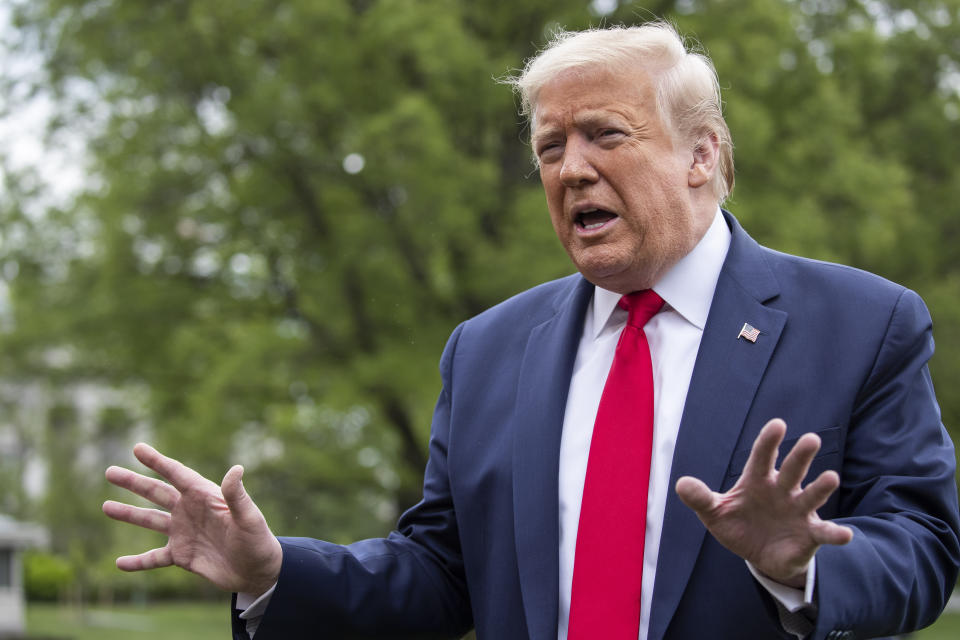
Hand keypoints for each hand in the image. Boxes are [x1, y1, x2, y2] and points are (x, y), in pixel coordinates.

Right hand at [102, 443, 282, 595]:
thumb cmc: (258, 541)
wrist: (258, 572)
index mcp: (205, 496)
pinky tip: (119, 563)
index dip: (157, 461)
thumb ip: (236, 496)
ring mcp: (184, 533)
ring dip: (128, 513)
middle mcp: (190, 511)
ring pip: (150, 521)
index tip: (137, 448)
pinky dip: (137, 562)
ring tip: (106, 506)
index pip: (177, 474)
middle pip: (157, 493)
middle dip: (134, 482)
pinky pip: (154, 558)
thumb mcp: (249, 518)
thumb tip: (236, 469)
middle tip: (109, 471)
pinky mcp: (182, 556)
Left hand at [675, 418, 852, 586]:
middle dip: (801, 455)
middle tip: (811, 438)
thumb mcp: (715, 513)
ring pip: (812, 495)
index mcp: (758, 480)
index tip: (777, 424)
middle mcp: (782, 490)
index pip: (762, 456)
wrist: (759, 555)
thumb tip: (681, 484)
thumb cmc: (739, 525)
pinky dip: (835, 534)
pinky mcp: (810, 535)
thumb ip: (700, 498)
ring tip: (831, 477)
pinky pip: (824, 533)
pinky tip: (845, 535)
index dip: (768, 441)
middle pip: (792, 469)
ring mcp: (799, 511)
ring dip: (821, 487)